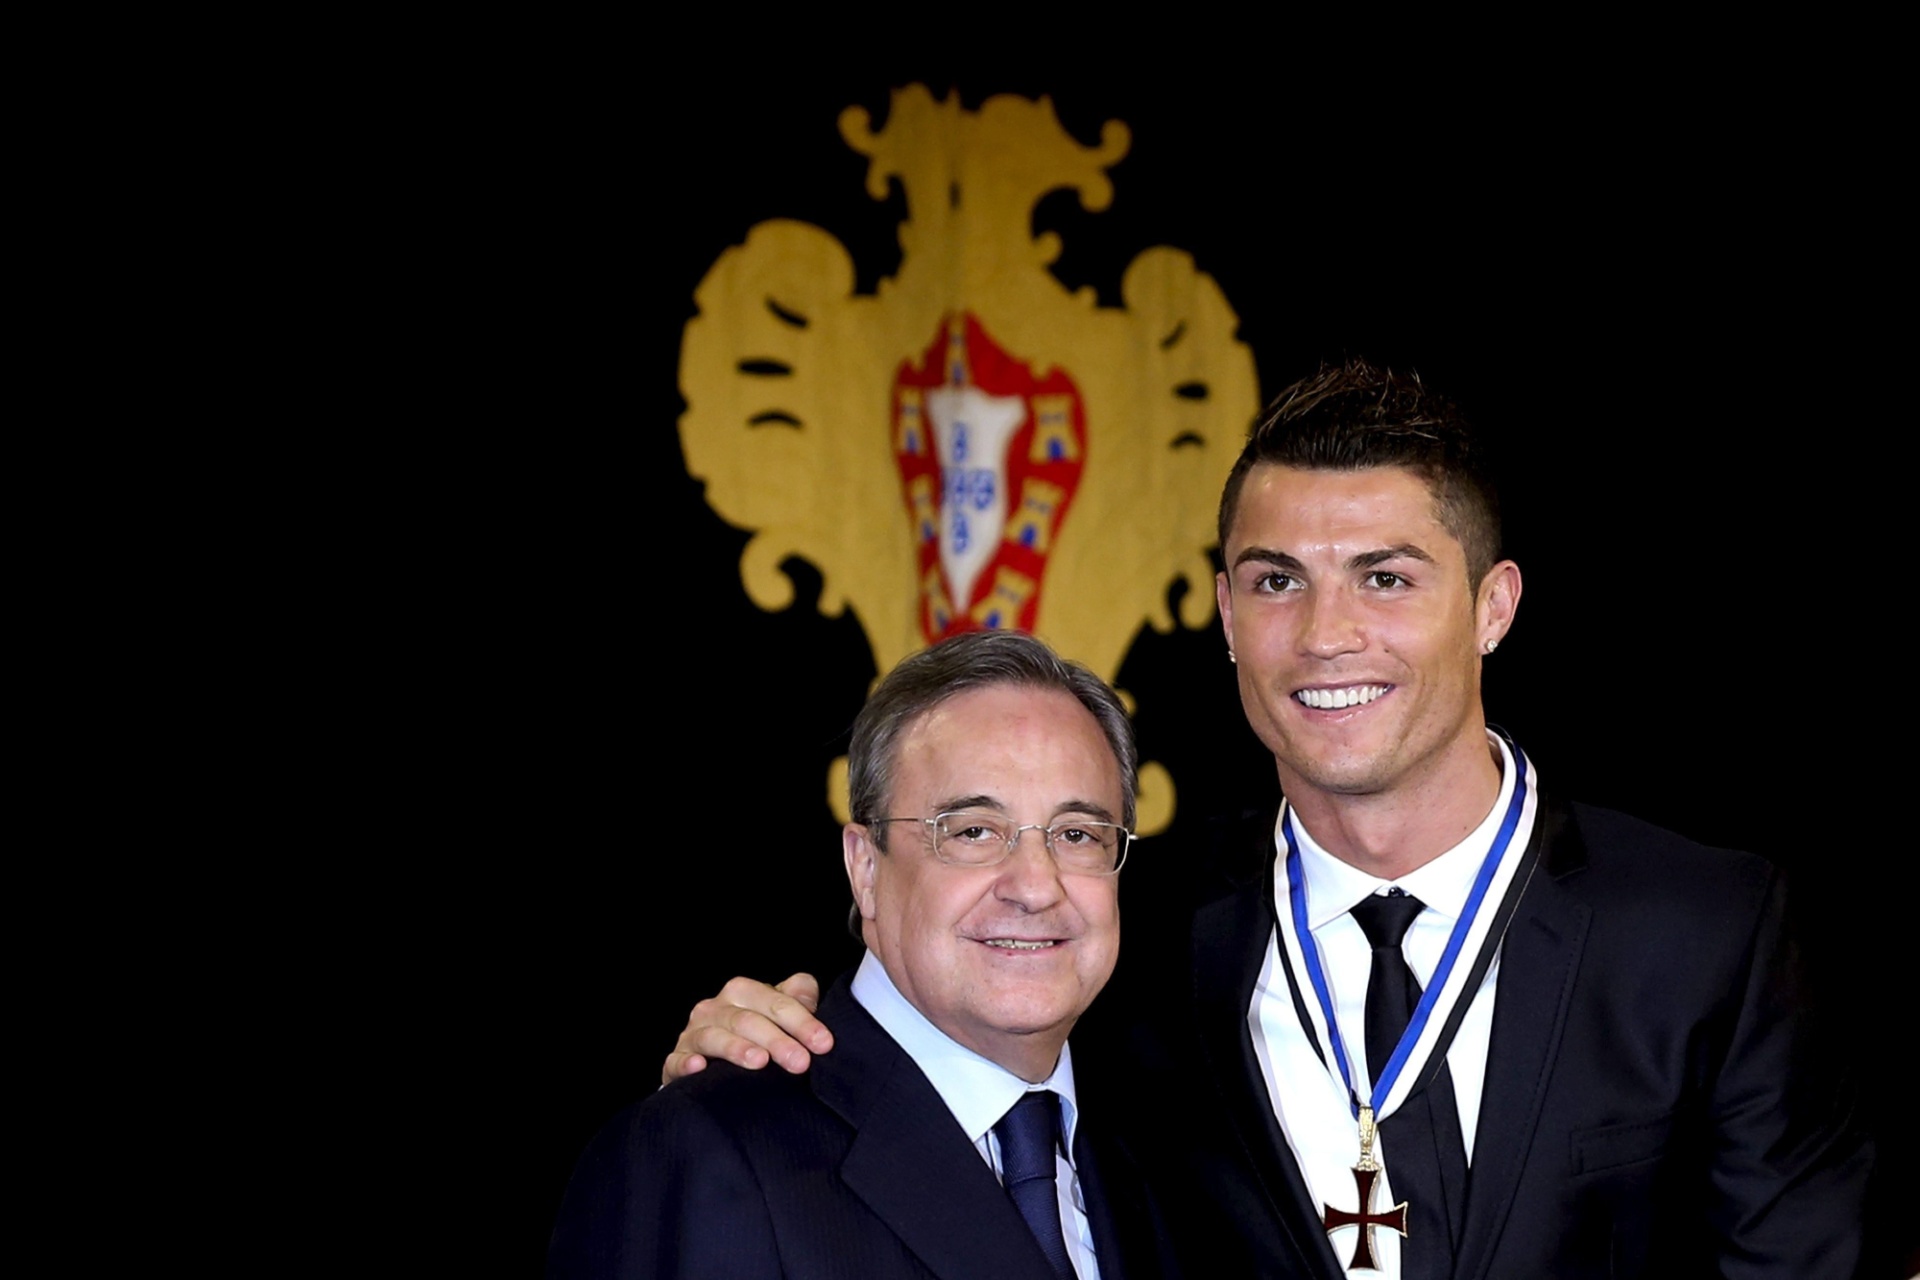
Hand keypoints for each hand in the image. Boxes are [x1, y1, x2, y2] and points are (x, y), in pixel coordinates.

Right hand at [661, 973, 834, 1083]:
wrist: (714, 1062)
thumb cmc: (756, 1034)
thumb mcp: (777, 1013)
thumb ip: (797, 999)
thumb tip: (808, 992)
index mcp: (742, 992)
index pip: (775, 1002)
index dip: (802, 1021)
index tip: (824, 1044)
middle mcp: (714, 1008)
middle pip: (747, 1020)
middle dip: (776, 1040)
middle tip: (800, 1062)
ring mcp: (693, 1034)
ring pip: (714, 1037)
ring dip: (737, 1048)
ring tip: (760, 1062)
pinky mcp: (676, 1061)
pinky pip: (677, 1060)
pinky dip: (686, 1063)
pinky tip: (700, 1068)